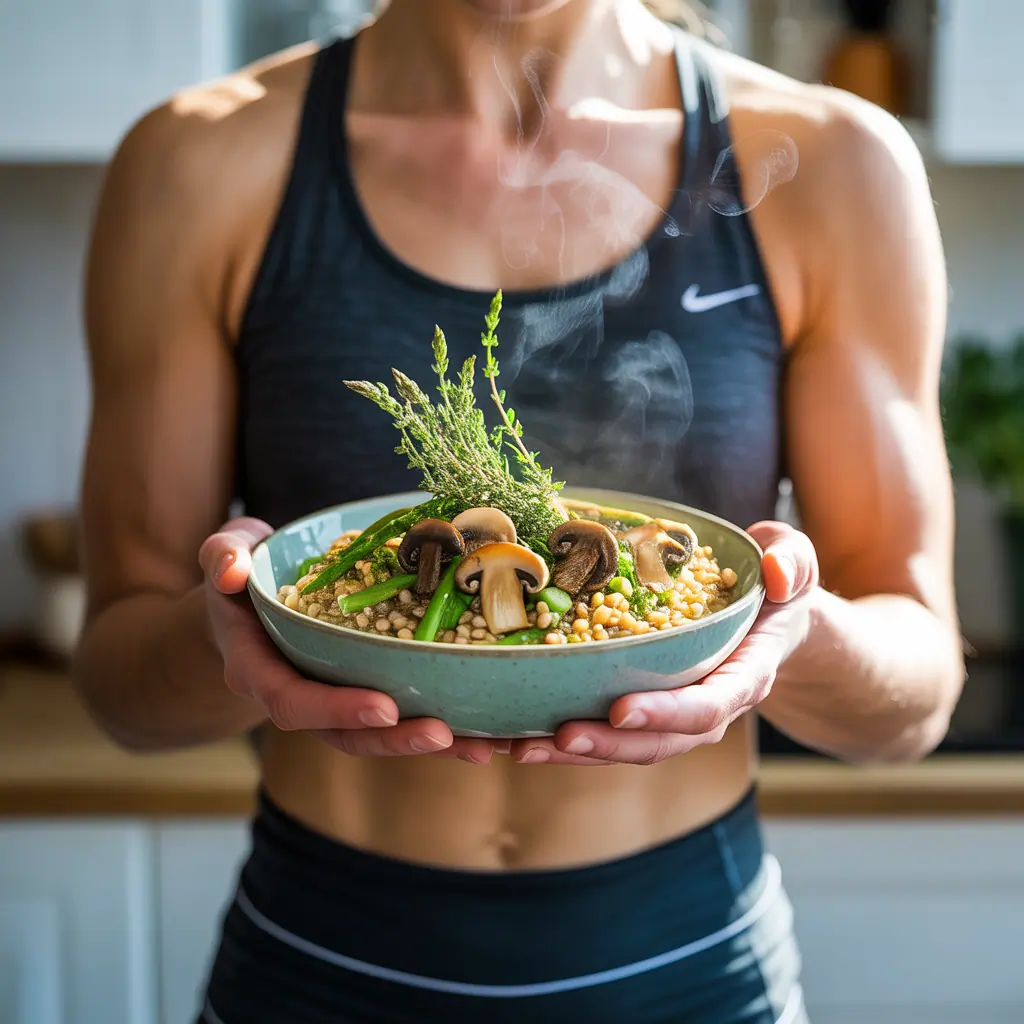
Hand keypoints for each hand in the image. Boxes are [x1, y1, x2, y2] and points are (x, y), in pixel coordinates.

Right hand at [198, 517, 494, 762]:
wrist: (252, 599)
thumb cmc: (245, 571)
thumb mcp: (227, 552)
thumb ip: (222, 557)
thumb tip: (229, 573)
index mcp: (258, 669)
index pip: (292, 701)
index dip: (336, 709)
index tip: (383, 707)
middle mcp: (295, 695)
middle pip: (342, 734)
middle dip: (393, 739)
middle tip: (444, 734)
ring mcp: (330, 701)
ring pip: (376, 735)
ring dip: (426, 743)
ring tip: (480, 747)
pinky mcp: (360, 693)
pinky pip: (398, 717)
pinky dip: (440, 727)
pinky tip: (486, 732)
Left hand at [509, 521, 819, 765]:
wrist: (770, 622)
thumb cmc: (774, 587)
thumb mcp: (792, 563)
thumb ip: (791, 563)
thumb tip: (776, 574)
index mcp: (745, 673)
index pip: (711, 703)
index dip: (668, 712)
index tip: (622, 709)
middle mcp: (711, 704)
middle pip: (661, 741)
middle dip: (609, 744)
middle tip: (558, 737)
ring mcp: (676, 713)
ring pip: (629, 746)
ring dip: (577, 752)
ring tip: (522, 746)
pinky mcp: (648, 708)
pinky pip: (610, 731)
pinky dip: (568, 739)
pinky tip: (520, 734)